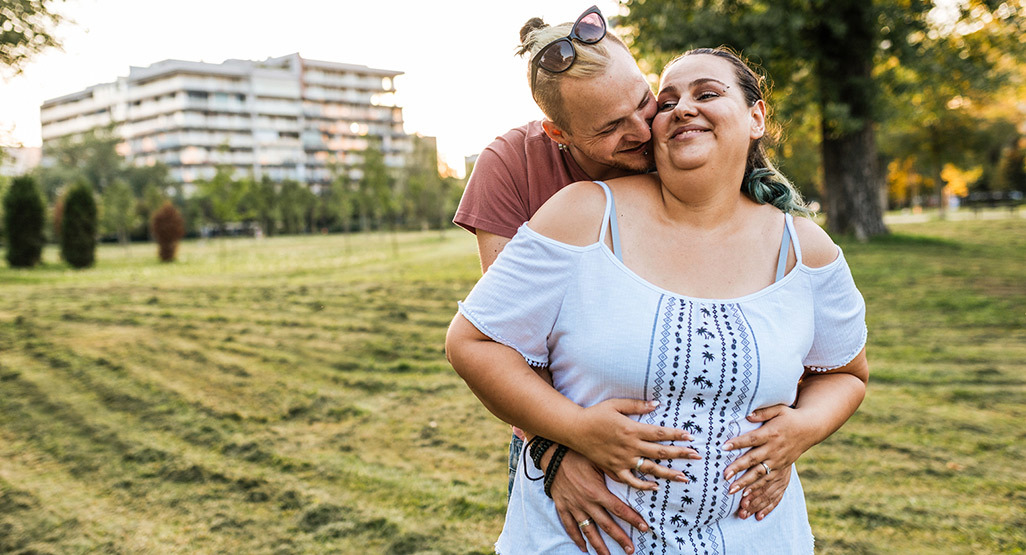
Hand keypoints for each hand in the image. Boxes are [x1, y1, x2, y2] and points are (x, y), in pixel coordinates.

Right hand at [550, 451, 647, 554]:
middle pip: (607, 525)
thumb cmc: (577, 455)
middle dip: (620, 538)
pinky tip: (583, 547)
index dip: (633, 519)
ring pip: (588, 531)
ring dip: (599, 545)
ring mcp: (574, 507)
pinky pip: (570, 526)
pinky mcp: (563, 507)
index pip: (619, 510)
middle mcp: (586, 503)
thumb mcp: (599, 460)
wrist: (552, 455)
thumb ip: (615, 472)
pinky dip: (576, 538)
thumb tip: (633, 477)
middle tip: (631, 550)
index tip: (644, 528)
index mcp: (597, 492)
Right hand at [570, 398, 701, 489]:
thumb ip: (637, 405)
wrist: (574, 430)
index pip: (659, 433)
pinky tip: (656, 487)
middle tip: (697, 456)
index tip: (690, 436)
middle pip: (660, 451)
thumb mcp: (615, 404)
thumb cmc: (595, 414)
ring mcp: (622, 459)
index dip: (676, 434)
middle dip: (680, 454)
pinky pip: (631, 480)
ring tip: (684, 477)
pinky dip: (644, 485)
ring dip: (668, 473)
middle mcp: (630, 446)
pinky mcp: (614, 469)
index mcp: (631, 428)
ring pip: (650, 468)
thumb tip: (657, 404)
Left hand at [721, 404, 814, 519]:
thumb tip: (748, 414)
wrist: (810, 429)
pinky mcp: (782, 470)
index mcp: (771, 434)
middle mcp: (774, 449)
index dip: (738, 443)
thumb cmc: (789, 417)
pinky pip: (769, 483)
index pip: (752, 439)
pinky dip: (758, 491)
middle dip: (738, 468)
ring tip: (732, 491)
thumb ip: (762, 412)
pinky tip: (748, 498)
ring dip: (746, 484)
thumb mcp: (778, 409)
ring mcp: (778, 462)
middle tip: (724, 476)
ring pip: (760, 475)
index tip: (724, 447)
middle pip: (754, 460)